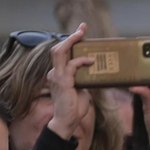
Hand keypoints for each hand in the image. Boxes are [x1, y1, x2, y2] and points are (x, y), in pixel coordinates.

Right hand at [45, 24, 95, 142]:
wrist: (67, 122)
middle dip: (71, 36)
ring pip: (60, 52)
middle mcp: (55, 72)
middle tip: (83, 28)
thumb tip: (94, 73)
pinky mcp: (62, 82)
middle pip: (58, 48)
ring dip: (72, 42)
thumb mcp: (82, 90)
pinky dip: (81, 61)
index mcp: (59, 73)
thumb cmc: (74, 108)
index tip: (81, 31)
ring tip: (82, 36)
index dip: (70, 40)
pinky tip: (91, 61)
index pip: (62, 52)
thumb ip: (84, 80)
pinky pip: (71, 66)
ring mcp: (56, 76)